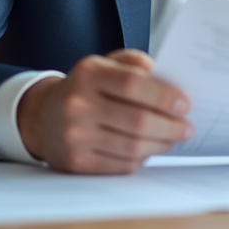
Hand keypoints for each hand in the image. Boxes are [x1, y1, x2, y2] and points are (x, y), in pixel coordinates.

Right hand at [16, 48, 192, 173]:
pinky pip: (121, 165)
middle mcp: (77, 104)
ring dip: (161, 144)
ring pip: (132, 147)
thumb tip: (166, 79)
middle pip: (137, 120)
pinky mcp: (76, 163)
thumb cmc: (85, 88)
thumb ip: (134, 63)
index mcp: (88, 74)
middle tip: (187, 128)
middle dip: (170, 126)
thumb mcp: (104, 64)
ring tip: (173, 139)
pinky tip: (149, 149)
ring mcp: (75, 136)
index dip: (164, 96)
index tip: (185, 105)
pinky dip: (141, 159)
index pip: (133, 84)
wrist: (41, 116)